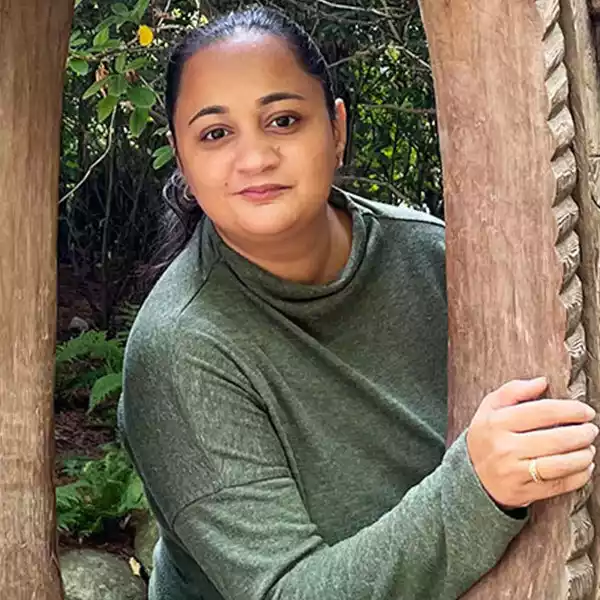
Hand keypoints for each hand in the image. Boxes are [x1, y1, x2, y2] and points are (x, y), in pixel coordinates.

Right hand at [466, 377, 597, 509]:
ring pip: (560, 464)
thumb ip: (513, 390)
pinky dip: (579, 476)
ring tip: (589, 448)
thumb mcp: (490, 408)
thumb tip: (542, 382)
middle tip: (591, 430)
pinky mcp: (523, 491)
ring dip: (583, 455)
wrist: (471, 475)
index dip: (570, 410)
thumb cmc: (487, 436)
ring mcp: (514, 471)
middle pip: (555, 439)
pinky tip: (584, 467)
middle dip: (582, 433)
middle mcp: (505, 447)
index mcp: (497, 422)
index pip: (542, 412)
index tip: (585, 411)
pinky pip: (559, 484)